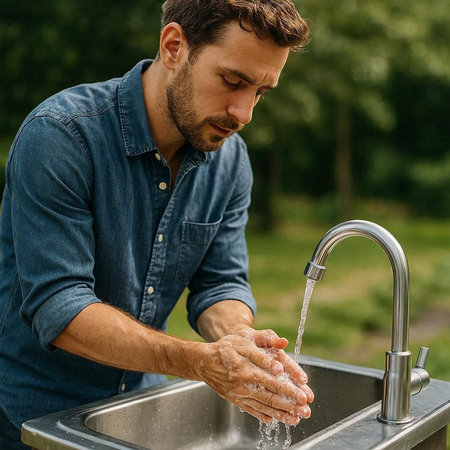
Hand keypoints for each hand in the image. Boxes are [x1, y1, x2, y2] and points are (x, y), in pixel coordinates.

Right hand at [195, 332, 313, 424]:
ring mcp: (240, 395)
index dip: (289, 389)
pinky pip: (251, 410)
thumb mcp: (244, 342)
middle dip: (290, 405)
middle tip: (305, 411)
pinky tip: (272, 420)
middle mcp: (245, 385)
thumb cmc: (226, 348)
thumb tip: (278, 366)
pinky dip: (263, 416)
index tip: (303, 395)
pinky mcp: (235, 400)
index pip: (274, 382)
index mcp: (249, 370)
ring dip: (281, 414)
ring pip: (263, 406)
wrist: (204, 361)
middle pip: (271, 397)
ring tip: (295, 419)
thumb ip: (262, 354)